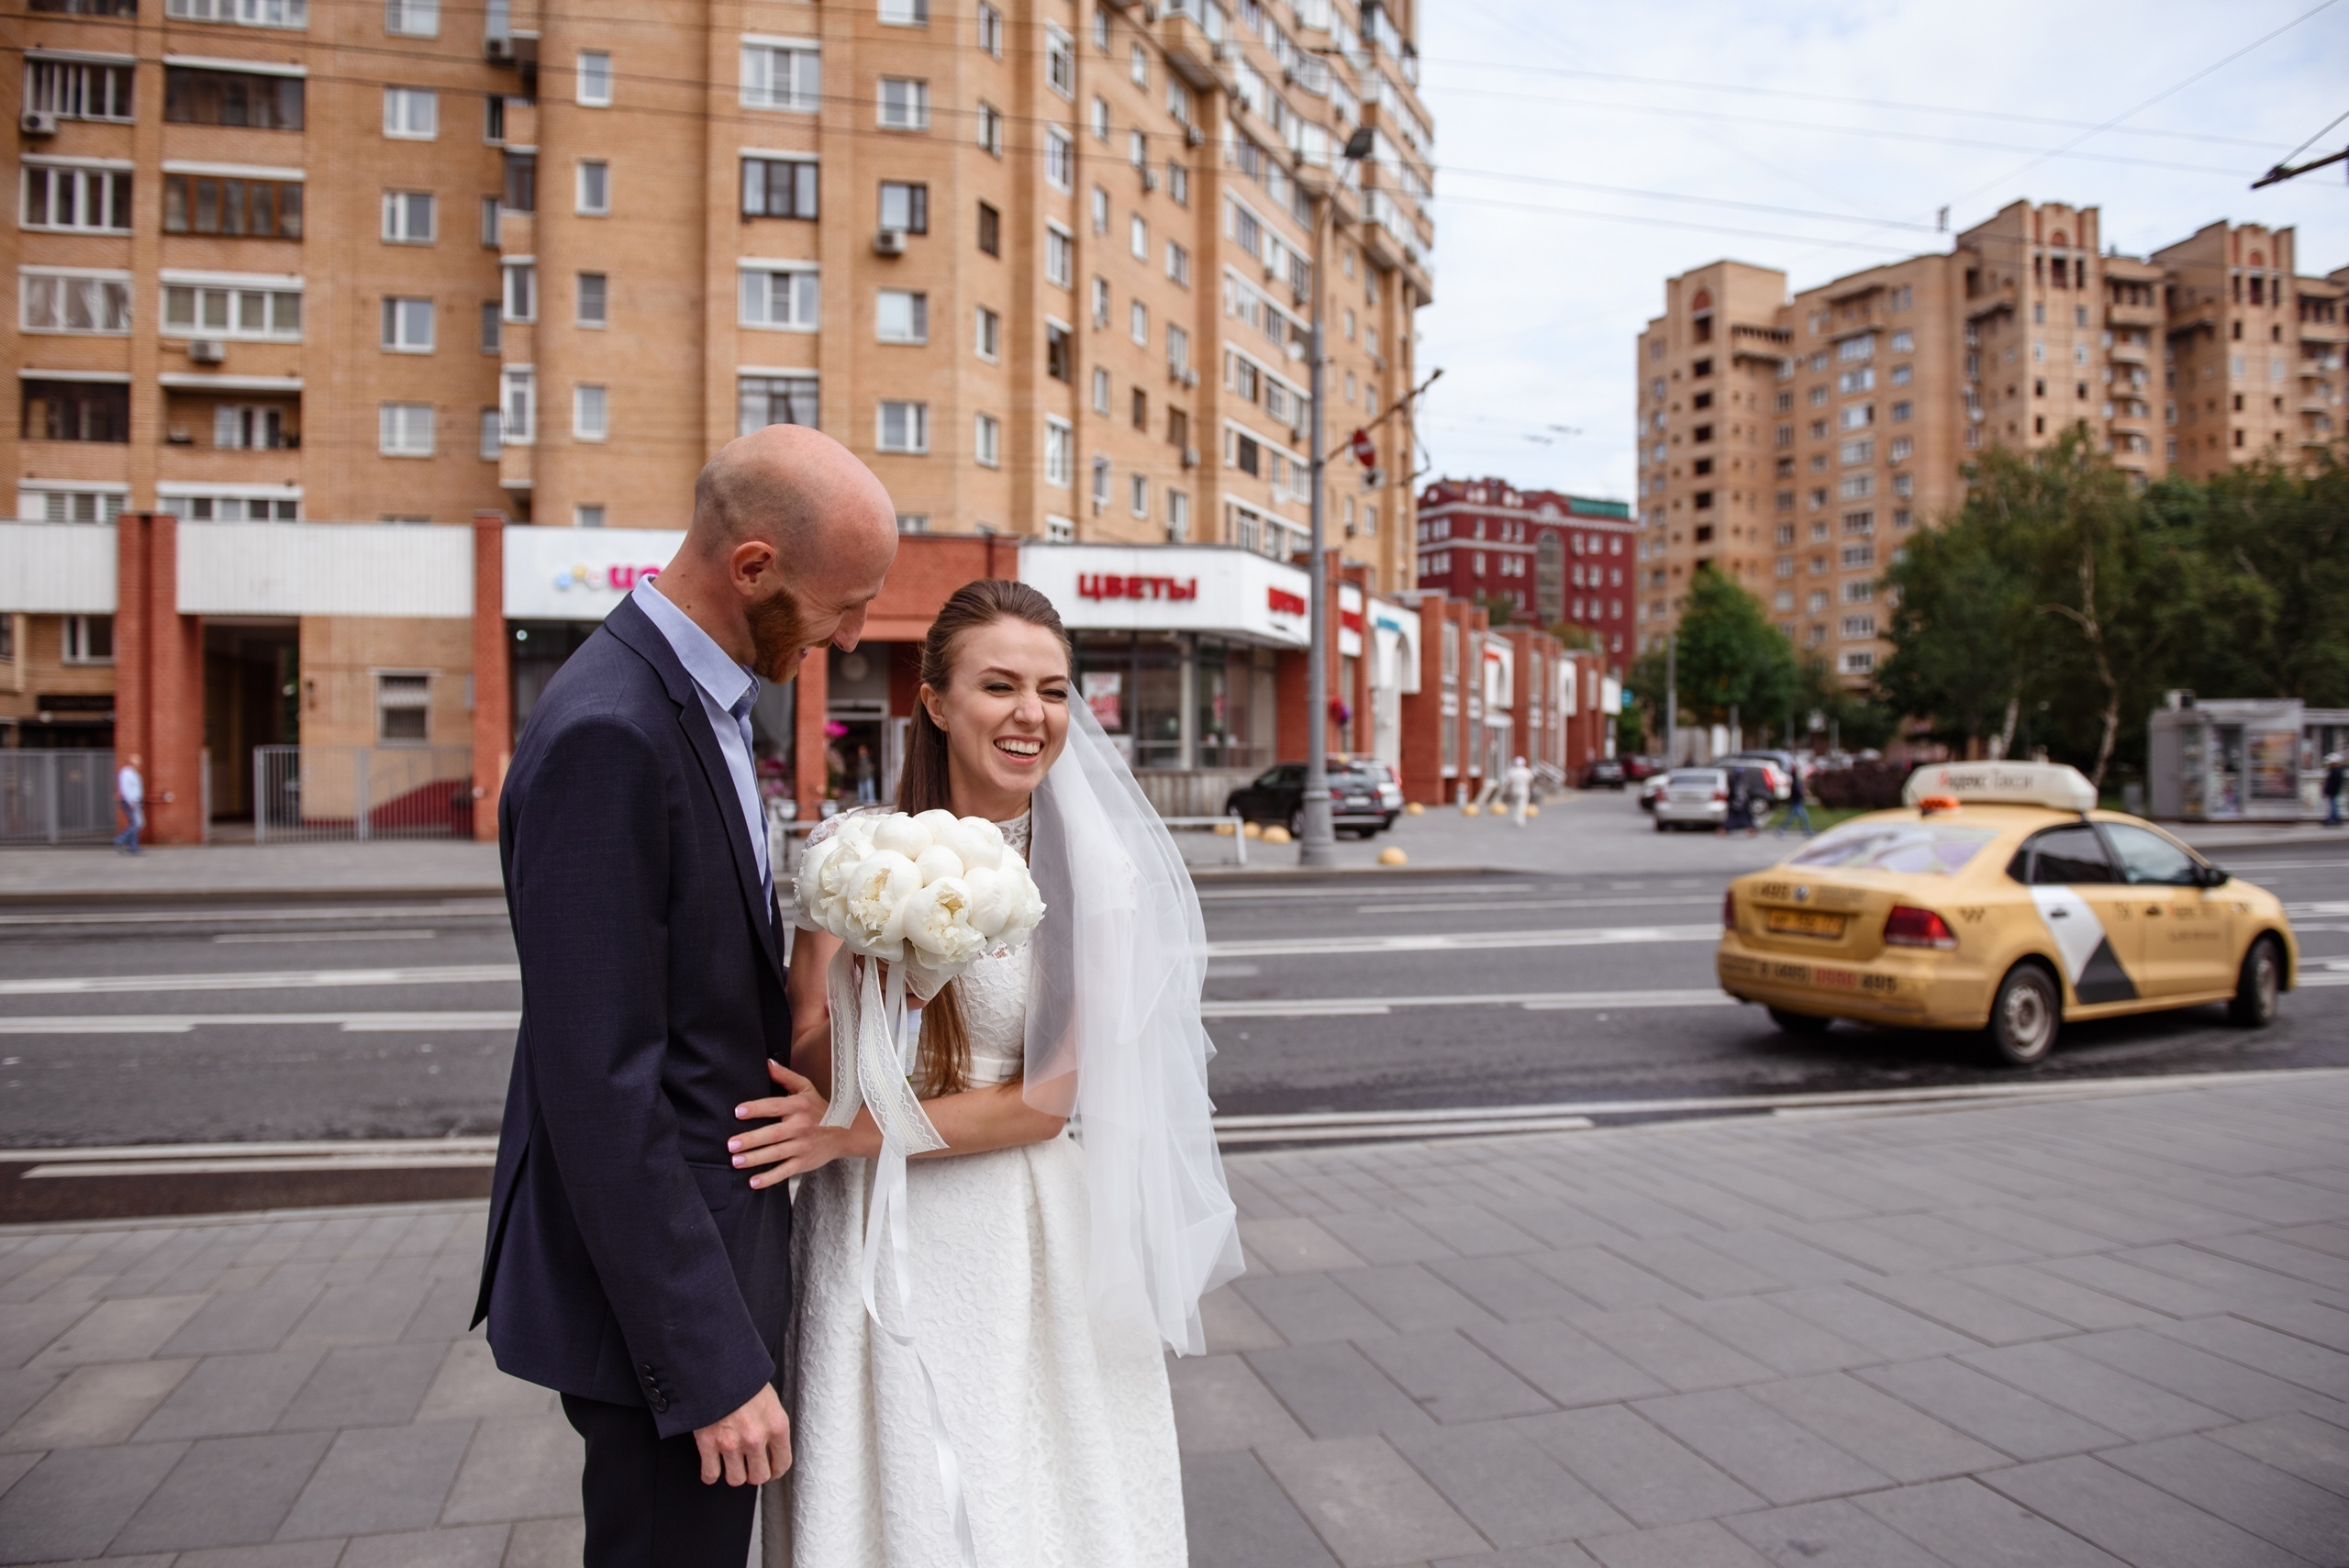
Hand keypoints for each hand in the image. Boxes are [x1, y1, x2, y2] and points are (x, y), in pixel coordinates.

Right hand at [694, 1383, 790, 1485]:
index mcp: (776, 1425)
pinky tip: (712, 1467)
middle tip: (748, 1467)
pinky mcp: (708, 1444)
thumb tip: (771, 1444)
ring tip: (730, 1464)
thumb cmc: (744, 1377)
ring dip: (733, 1474)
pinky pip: (711, 1474)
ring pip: (736, 1479)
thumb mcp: (769, 1398)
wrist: (717, 1366)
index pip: (782, 1463)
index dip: (775, 1470)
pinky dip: (710, 1474)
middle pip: (758, 1476)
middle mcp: (756, 1438)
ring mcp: (731, 1443)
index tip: (770, 1470)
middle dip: (753, 1474)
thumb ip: (771, 1423)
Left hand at [731, 1060, 877, 1184]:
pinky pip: (784, 1171)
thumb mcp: (806, 1088)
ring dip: (755, 1159)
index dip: (756, 1109)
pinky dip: (769, 1178)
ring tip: (736, 1161)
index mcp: (798, 1106)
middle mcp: (800, 1126)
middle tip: (731, 1144)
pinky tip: (753, 1182)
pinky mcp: (803, 1163)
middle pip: (772, 1134)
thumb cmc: (820, 1109)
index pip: (774, 1106)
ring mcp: (802, 1146)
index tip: (738, 1112)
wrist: (845, 1132)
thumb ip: (785, 1076)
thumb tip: (766, 1063)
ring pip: (776, 1154)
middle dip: (751, 1140)